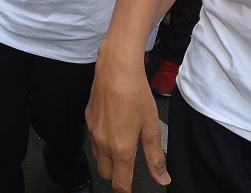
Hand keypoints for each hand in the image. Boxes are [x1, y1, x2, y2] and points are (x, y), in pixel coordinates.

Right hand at [87, 47, 169, 191]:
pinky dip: (101, 144)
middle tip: (129, 169)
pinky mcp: (87, 119)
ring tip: (122, 148)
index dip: (126, 190)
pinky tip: (112, 129)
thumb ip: (155, 157)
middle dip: (117, 177)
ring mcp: (93, 131)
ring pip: (98, 158)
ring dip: (108, 161)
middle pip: (106, 174)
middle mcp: (103, 143)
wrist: (116, 68)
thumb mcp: (152, 127)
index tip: (131, 190)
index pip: (120, 182)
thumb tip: (163, 179)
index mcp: (121, 149)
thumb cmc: (135, 93)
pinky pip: (93, 140)